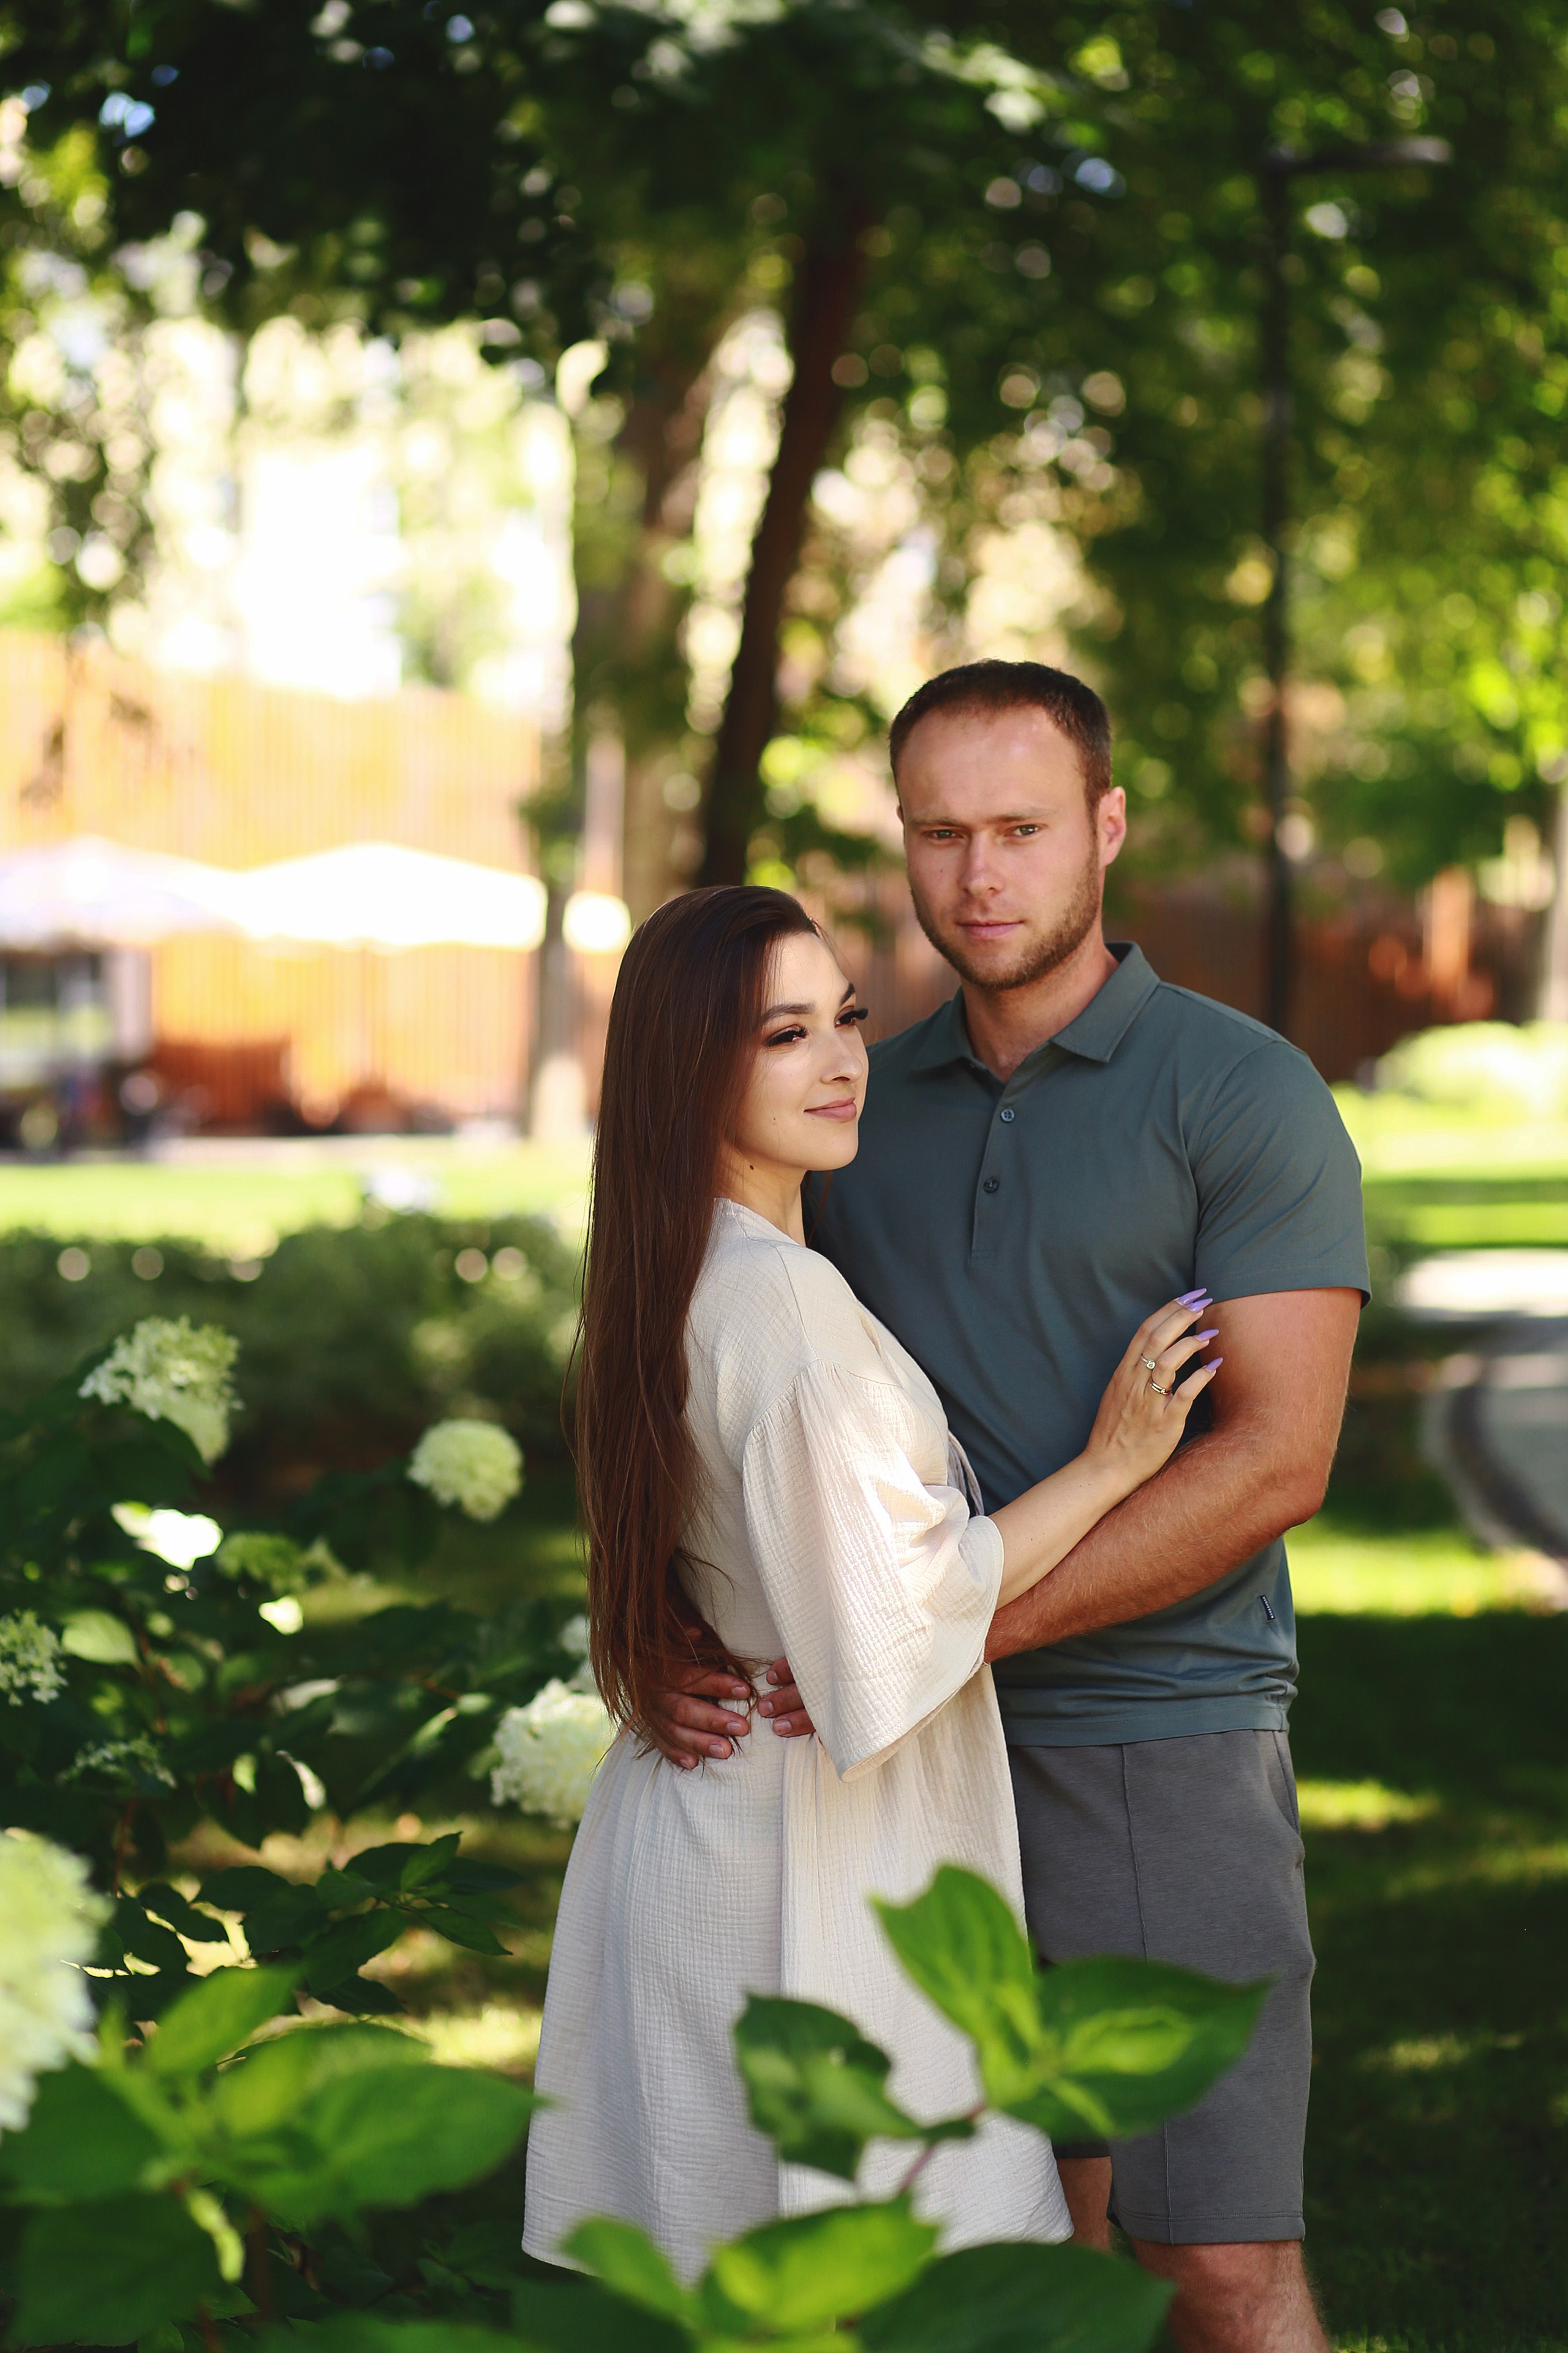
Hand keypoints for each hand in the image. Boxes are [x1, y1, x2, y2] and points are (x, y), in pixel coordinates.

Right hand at [647, 1651, 816, 1767]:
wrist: (630, 1663)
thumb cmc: (663, 1650)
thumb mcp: (671, 1637)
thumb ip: (683, 1635)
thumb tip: (697, 1632)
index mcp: (662, 1670)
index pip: (690, 1678)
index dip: (717, 1684)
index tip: (745, 1690)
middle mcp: (654, 1694)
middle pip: (683, 1710)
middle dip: (714, 1720)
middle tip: (742, 1728)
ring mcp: (650, 1714)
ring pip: (674, 1732)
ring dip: (700, 1742)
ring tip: (727, 1751)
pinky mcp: (649, 1728)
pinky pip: (660, 1744)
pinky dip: (675, 1754)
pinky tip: (693, 1763)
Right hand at [1083, 1292, 1220, 1490]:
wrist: (1106, 1467)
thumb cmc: (1115, 1432)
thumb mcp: (1119, 1394)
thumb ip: (1136, 1372)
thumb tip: (1159, 1351)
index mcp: (1124, 1373)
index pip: (1145, 1331)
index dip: (1168, 1310)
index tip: (1188, 1296)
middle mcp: (1134, 1382)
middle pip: (1157, 1338)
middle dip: (1182, 1315)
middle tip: (1204, 1300)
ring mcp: (1148, 1402)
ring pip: (1168, 1361)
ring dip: (1191, 1342)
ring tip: (1210, 1330)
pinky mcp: (1164, 1423)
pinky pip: (1184, 1395)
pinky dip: (1201, 1377)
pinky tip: (1215, 1365)